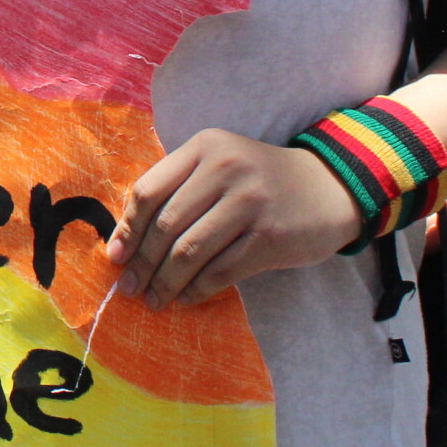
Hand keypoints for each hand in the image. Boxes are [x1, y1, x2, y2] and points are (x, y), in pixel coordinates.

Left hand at [106, 129, 363, 308]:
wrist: (330, 188)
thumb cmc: (261, 182)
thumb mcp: (220, 165)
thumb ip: (178, 189)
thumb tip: (127, 241)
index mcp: (204, 147)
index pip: (150, 190)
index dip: (128, 228)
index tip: (116, 256)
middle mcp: (226, 168)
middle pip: (167, 225)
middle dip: (143, 263)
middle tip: (130, 288)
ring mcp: (250, 202)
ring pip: (190, 251)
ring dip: (166, 282)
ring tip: (155, 300)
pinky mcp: (270, 237)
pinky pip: (220, 271)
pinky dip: (197, 289)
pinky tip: (186, 298)